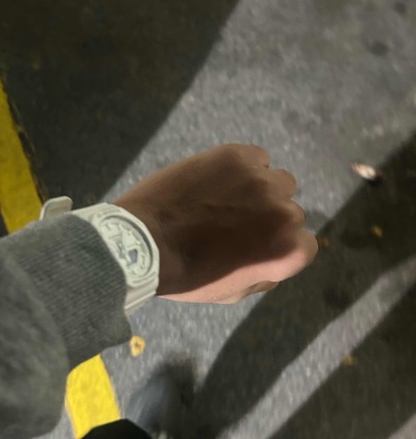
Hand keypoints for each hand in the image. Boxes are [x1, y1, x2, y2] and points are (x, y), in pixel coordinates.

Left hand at [115, 144, 317, 303]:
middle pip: (289, 210)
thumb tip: (279, 255)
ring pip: (276, 180)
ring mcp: (261, 180)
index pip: (304, 243)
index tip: (254, 243)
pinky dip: (241, 166)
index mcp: (288, 250)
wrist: (144, 241)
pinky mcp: (237, 156)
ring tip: (225, 196)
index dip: (277, 244)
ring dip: (258, 189)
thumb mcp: (233, 292)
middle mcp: (284, 213)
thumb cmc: (187, 275)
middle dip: (266, 217)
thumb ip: (267, 274)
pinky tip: (216, 178)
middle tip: (233, 221)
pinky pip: (255, 157)